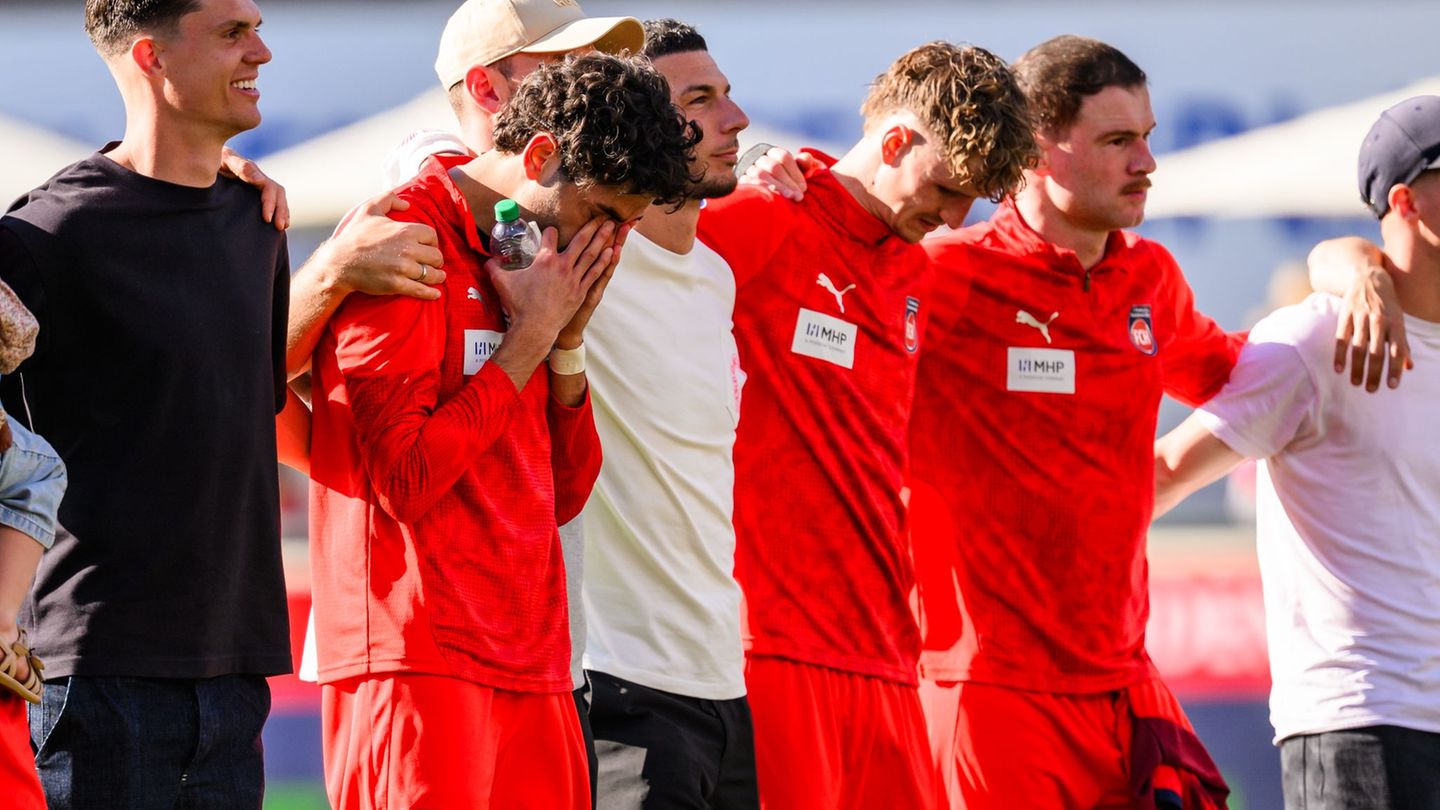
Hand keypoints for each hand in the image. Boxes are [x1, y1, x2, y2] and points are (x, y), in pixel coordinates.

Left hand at [220, 146, 289, 230]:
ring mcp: (257, 183)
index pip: (269, 187)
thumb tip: (260, 179)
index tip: (266, 218)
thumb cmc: (212, 160)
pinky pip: (273, 201)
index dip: (270, 203)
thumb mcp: (224, 160)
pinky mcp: (254, 191)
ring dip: (283, 212)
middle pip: (277, 193)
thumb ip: (240, 166)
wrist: (203, 158)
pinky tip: (281, 224)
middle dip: (280, 210)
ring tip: (281, 227)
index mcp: (252, 170)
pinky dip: (280, 212)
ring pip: (278, 197)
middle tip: (278, 226)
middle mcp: (258, 177)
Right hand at [321, 192, 445, 299]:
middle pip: (436, 256)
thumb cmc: (354, 236)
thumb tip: (407, 205)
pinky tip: (435, 294)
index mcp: (405, 230)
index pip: (432, 236)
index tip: (428, 247)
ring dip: (437, 276)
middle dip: (436, 260)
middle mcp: (408, 249)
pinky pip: (421, 290)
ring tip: (438, 277)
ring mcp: (403, 268)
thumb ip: (388, 199)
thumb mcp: (369, 209)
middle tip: (433, 263)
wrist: (339, 262)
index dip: (432, 242)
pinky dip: (431, 293)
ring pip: (432, 274)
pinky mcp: (397, 284)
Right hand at [486, 217, 616, 344]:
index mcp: (545, 260)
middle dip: (591, 226)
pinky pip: (595, 272)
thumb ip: (494, 268)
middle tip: (601, 215)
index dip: (549, 232)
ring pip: (592, 254)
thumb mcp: (502, 282)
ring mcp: (574, 278)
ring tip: (611, 227)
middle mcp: (563, 266)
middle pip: (580, 240)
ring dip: (602, 238)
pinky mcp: (581, 291)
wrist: (535, 327)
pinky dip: (604, 261)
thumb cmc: (519, 305)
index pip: (550, 236)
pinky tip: (612, 251)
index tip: (551, 231)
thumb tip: (485, 259)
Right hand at [740, 147, 813, 200]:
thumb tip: (806, 158)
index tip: (804, 188)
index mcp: (771, 153)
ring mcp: (747, 170)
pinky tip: (774, 201)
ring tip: (789, 199)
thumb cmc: (785, 183)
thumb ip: (804, 164)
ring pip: (761, 175)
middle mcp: (758, 158)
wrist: (760, 200)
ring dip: (778, 188)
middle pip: (774, 167)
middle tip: (799, 197)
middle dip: (788, 182)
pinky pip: (749, 186)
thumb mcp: (796, 172)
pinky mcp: (740, 183)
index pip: (783, 157)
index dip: (795, 173)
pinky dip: (763, 192)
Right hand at [1334, 261, 1411, 390]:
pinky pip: (1341, 339)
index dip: (1395, 369)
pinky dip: (1339, 355)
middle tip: (1371, 390)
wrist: (1367, 277)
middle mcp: (1379, 321)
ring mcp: (1361, 318)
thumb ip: (1403, 344)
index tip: (1392, 386)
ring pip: (1358, 348)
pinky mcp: (1345, 316)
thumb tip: (1409, 367)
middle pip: (1376, 352)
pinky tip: (1339, 369)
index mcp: (1396, 323)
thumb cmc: (1386, 303)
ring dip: (1357, 368)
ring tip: (1356, 383)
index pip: (1397, 350)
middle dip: (1374, 373)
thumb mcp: (1399, 320)